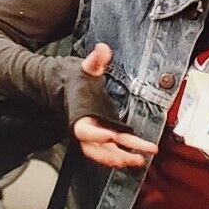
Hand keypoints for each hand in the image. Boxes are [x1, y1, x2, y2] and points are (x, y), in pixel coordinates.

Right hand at [71, 44, 156, 169]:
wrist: (69, 90)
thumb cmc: (78, 80)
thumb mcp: (86, 68)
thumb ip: (95, 60)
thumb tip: (102, 49)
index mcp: (79, 116)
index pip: (84, 131)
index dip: (96, 135)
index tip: (111, 136)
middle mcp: (86, 130)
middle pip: (97, 149)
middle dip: (114, 155)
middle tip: (133, 157)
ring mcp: (94, 136)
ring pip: (105, 154)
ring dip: (122, 159)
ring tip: (140, 160)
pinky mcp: (104, 137)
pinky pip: (112, 151)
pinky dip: (124, 155)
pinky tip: (140, 156)